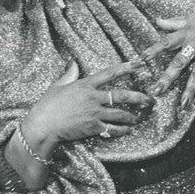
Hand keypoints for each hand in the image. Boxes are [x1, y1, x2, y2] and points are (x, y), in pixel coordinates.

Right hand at [26, 60, 154, 145]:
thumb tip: (73, 63)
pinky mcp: (94, 127)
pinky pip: (113, 129)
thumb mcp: (58, 86)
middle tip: (150, 99)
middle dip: (139, 97)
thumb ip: (69, 74)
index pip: (110, 73)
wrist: (44, 124)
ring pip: (121, 114)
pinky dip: (122, 130)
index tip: (139, 64)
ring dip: (132, 117)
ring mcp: (95, 113)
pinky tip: (127, 130)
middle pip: (122, 95)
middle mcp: (93, 98)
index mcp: (85, 85)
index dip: (126, 67)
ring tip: (137, 118)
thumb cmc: (48, 105)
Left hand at [144, 5, 194, 108]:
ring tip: (182, 104)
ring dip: (190, 89)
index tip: (141, 60)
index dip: (153, 51)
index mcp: (186, 33)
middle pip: (179, 62)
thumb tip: (157, 21)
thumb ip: (174, 22)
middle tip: (157, 91)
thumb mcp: (192, 17)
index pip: (165, 42)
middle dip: (168, 78)